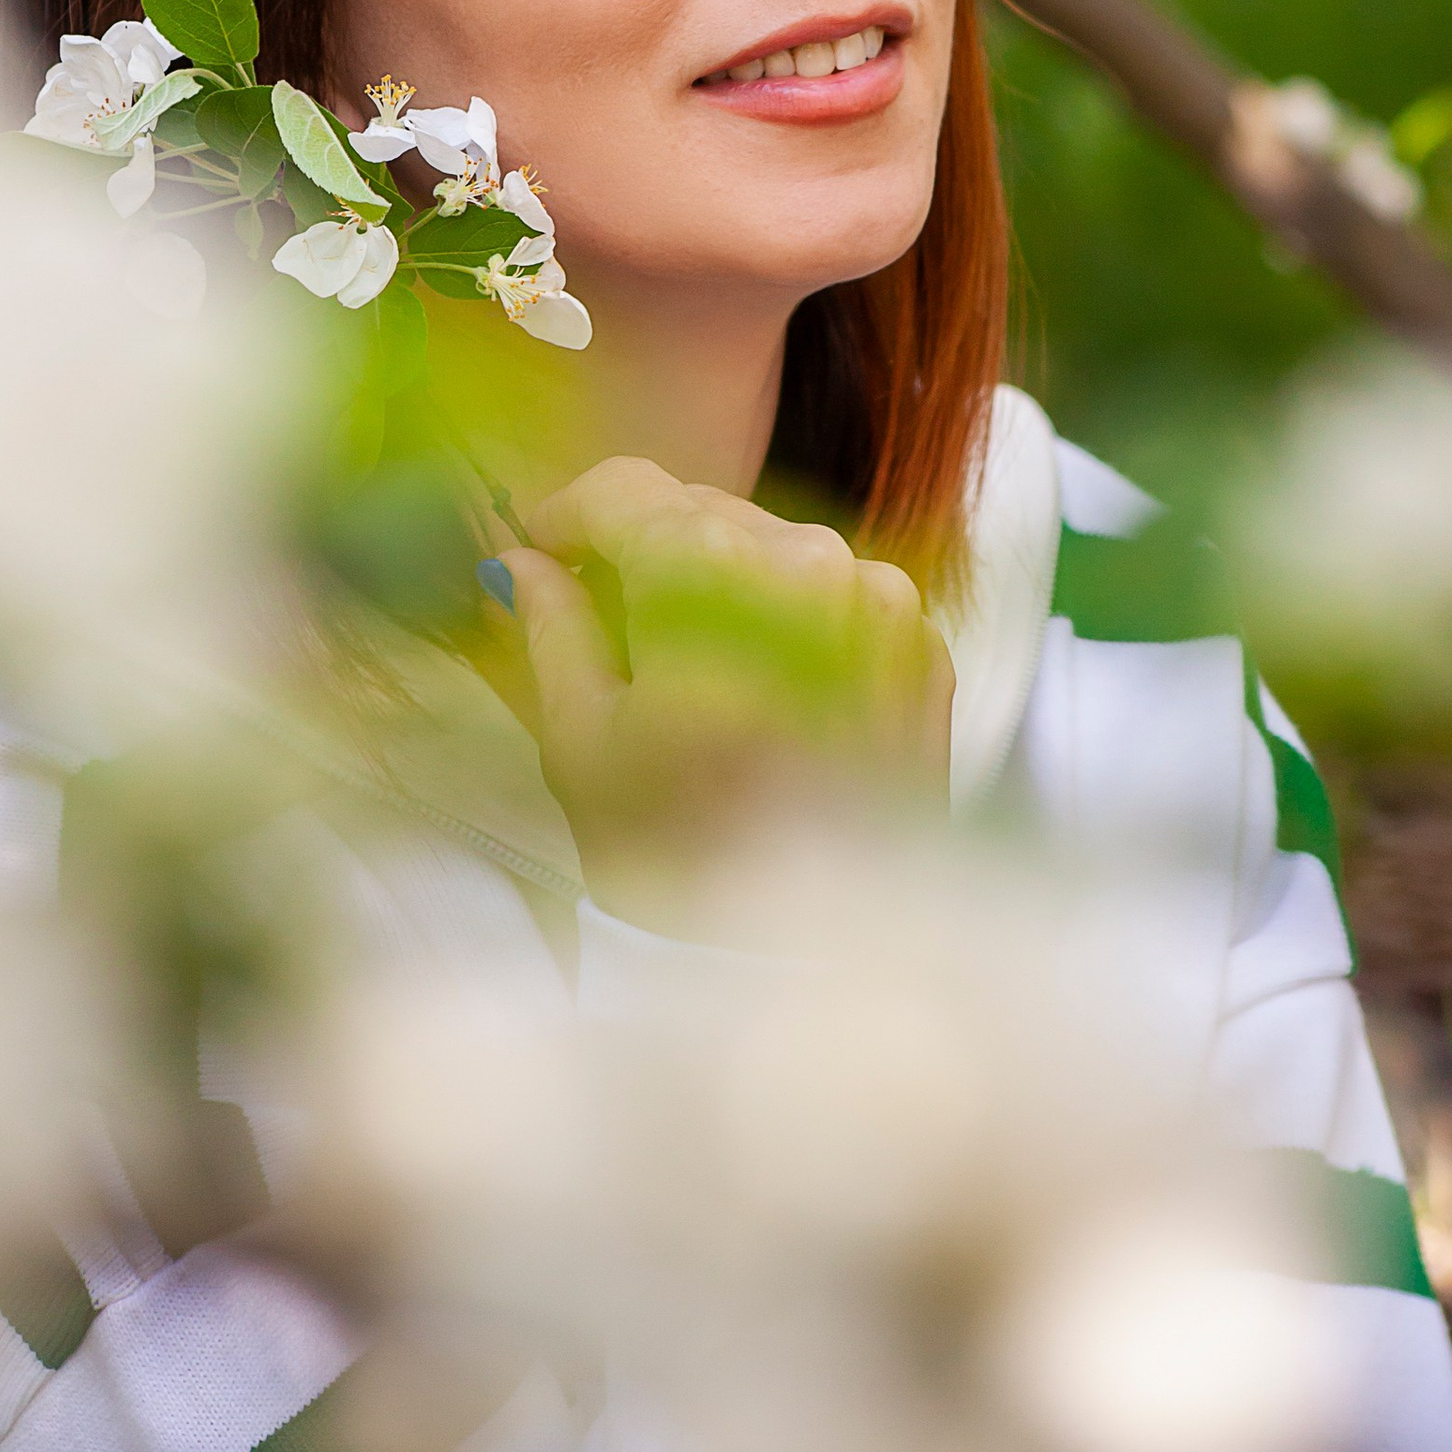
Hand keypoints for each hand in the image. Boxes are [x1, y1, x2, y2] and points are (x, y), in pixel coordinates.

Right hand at [501, 456, 952, 916]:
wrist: (812, 963)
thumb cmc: (681, 857)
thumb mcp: (582, 740)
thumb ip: (552, 626)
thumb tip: (525, 564)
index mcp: (717, 567)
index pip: (626, 489)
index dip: (567, 513)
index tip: (538, 548)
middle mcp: (815, 559)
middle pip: (703, 510)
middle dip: (642, 550)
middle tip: (596, 615)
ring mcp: (885, 601)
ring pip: (776, 548)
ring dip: (720, 581)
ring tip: (683, 668)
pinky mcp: (926, 650)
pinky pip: (840, 597)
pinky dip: (792, 621)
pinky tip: (758, 694)